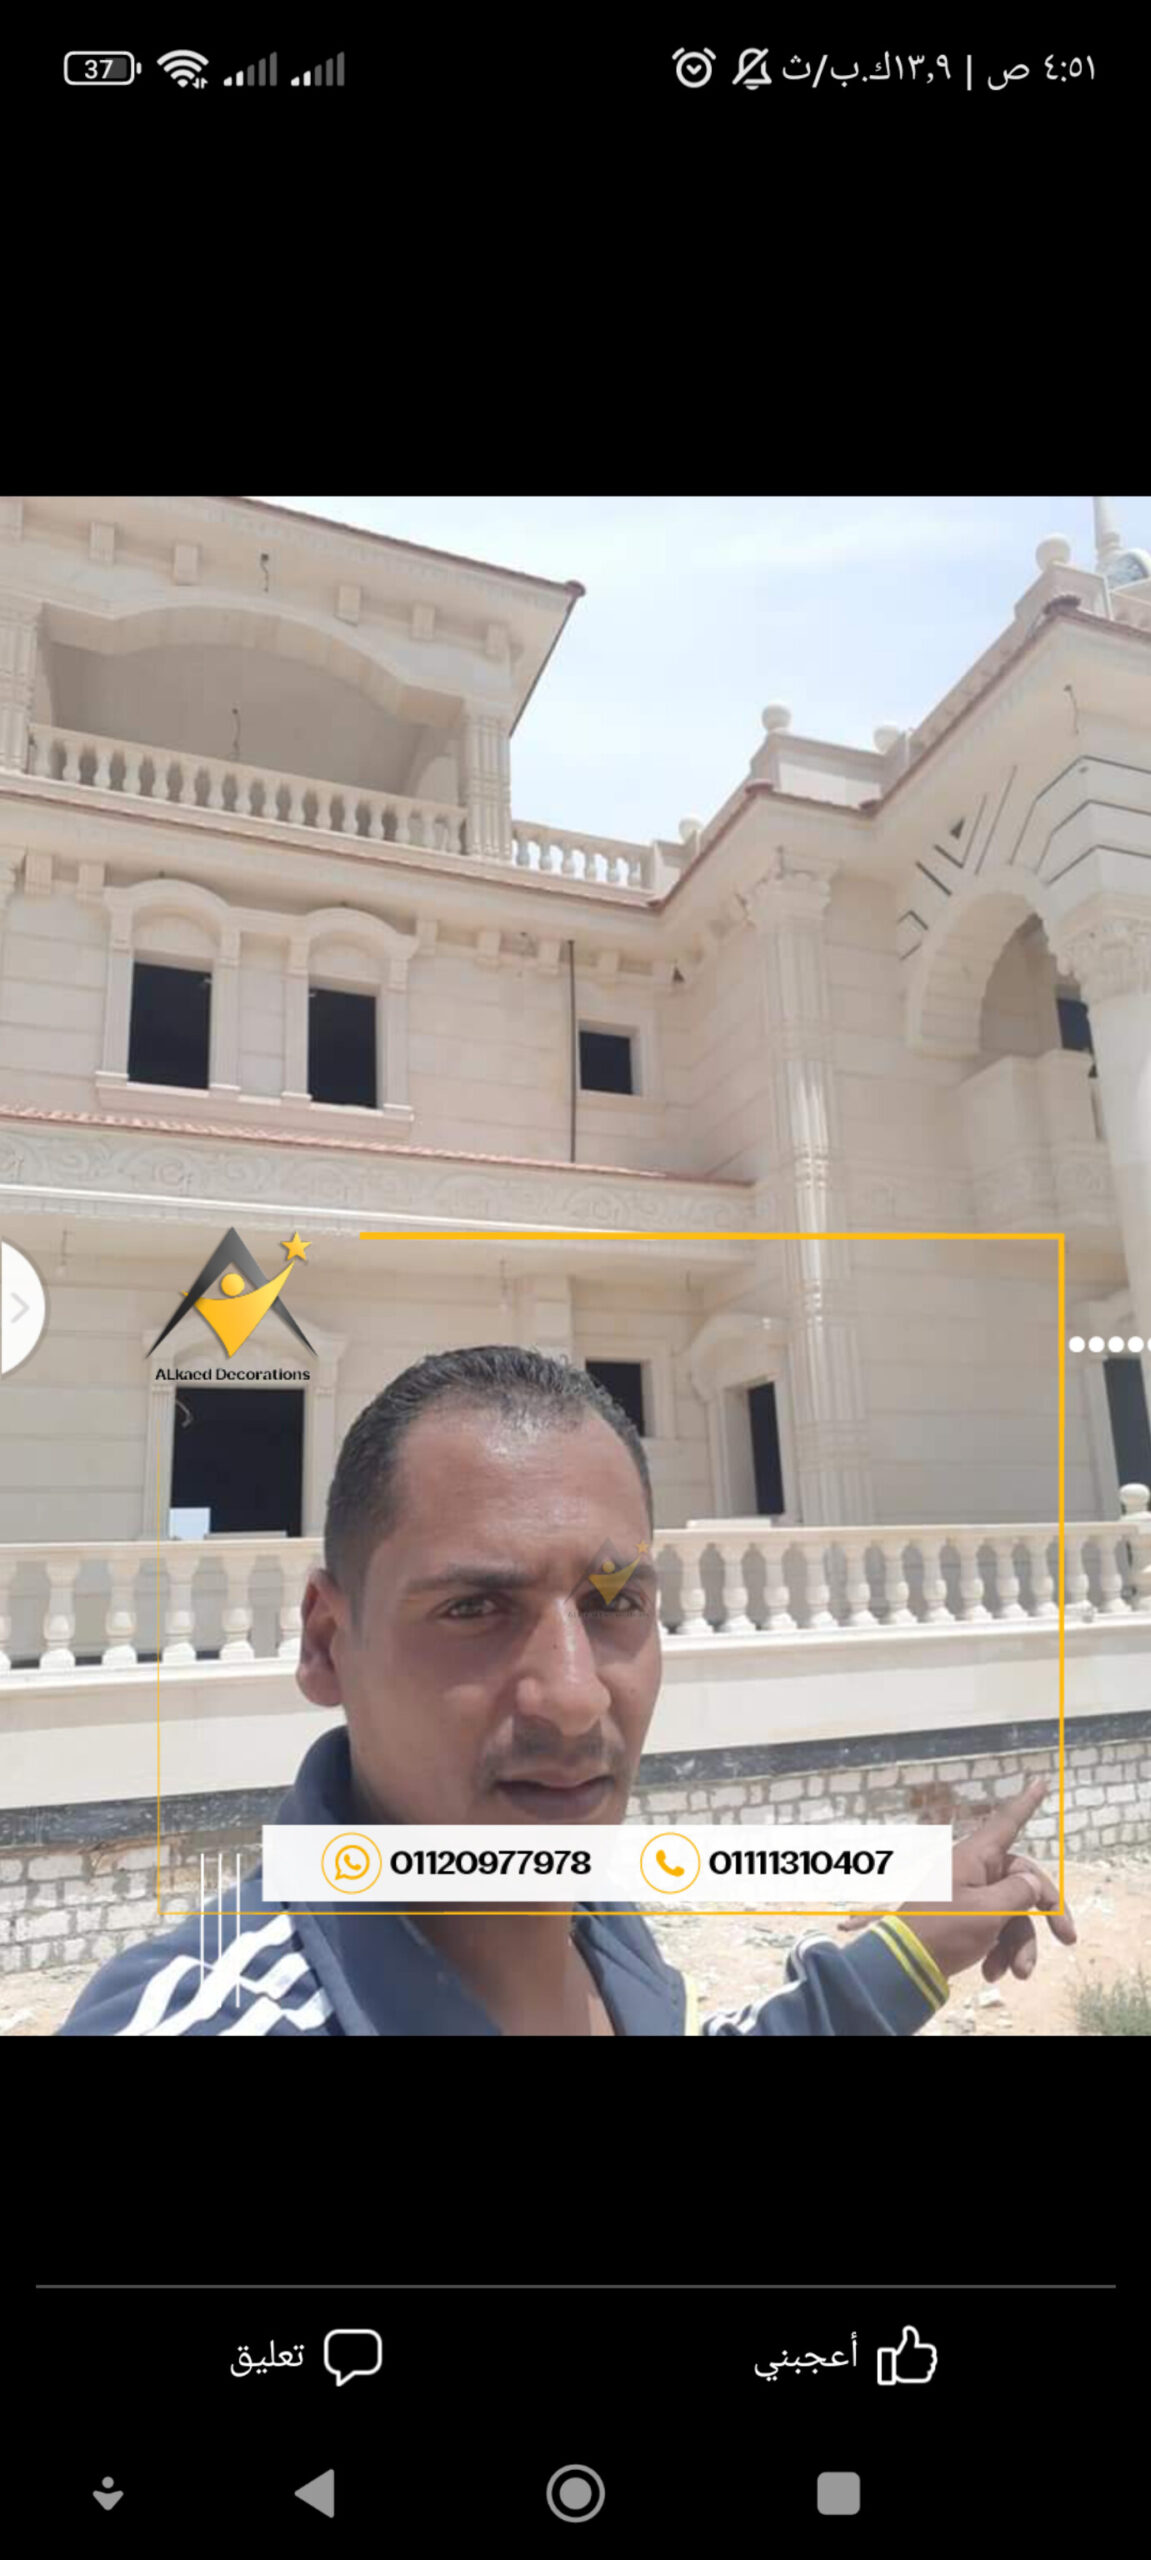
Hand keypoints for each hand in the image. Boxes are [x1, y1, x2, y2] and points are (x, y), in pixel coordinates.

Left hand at [838, 1776, 1076, 1983]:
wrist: (905, 1967)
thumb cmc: (945, 1931)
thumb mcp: (988, 1912)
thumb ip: (1018, 1894)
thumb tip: (1031, 1884)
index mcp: (975, 1858)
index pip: (1006, 1824)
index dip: (1025, 1805)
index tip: (1040, 1782)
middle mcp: (973, 1872)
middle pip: (1023, 1883)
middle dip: (1046, 1914)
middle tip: (1069, 1939)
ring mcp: (968, 1898)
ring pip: (1012, 1914)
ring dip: (1020, 1945)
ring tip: (1017, 1973)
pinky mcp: (964, 1923)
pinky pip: (995, 1931)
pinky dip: (999, 1953)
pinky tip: (991, 1973)